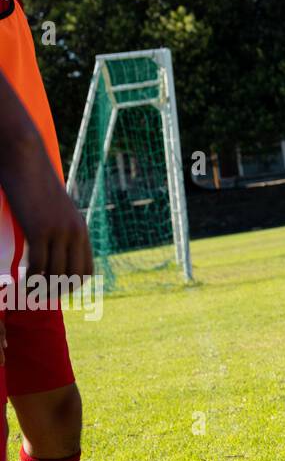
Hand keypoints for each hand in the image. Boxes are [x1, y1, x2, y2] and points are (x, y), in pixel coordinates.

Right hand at [0, 133, 93, 280]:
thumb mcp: (57, 211)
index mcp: (81, 229)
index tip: (56, 292)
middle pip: (73, 276)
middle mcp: (75, 233)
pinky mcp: (40, 230)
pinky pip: (38, 265)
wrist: (27, 163)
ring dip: (41, 288)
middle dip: (57, 292)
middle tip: (39, 297)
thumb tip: (54, 249)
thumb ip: (60, 229)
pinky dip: (30, 279)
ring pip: (55, 274)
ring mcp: (59, 232)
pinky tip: (22, 283)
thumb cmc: (37, 186)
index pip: (87, 269)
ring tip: (28, 293)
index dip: (73, 286)